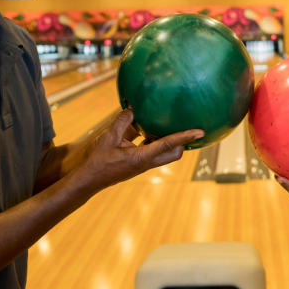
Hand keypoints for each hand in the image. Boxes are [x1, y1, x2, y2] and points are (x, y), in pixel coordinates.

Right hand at [62, 109, 202, 191]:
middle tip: (187, 127)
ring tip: (168, 124)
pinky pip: (152, 150)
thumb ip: (121, 122)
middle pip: (174, 153)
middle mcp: (147, 162)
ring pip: (164, 153)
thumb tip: (132, 108)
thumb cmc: (98, 161)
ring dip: (168, 141)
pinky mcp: (137, 163)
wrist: (89, 180)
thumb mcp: (108, 138)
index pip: (169, 144)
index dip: (185, 136)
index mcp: (142, 157)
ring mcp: (143, 164)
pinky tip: (147, 128)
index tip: (200, 131)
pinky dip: (154, 140)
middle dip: (183, 142)